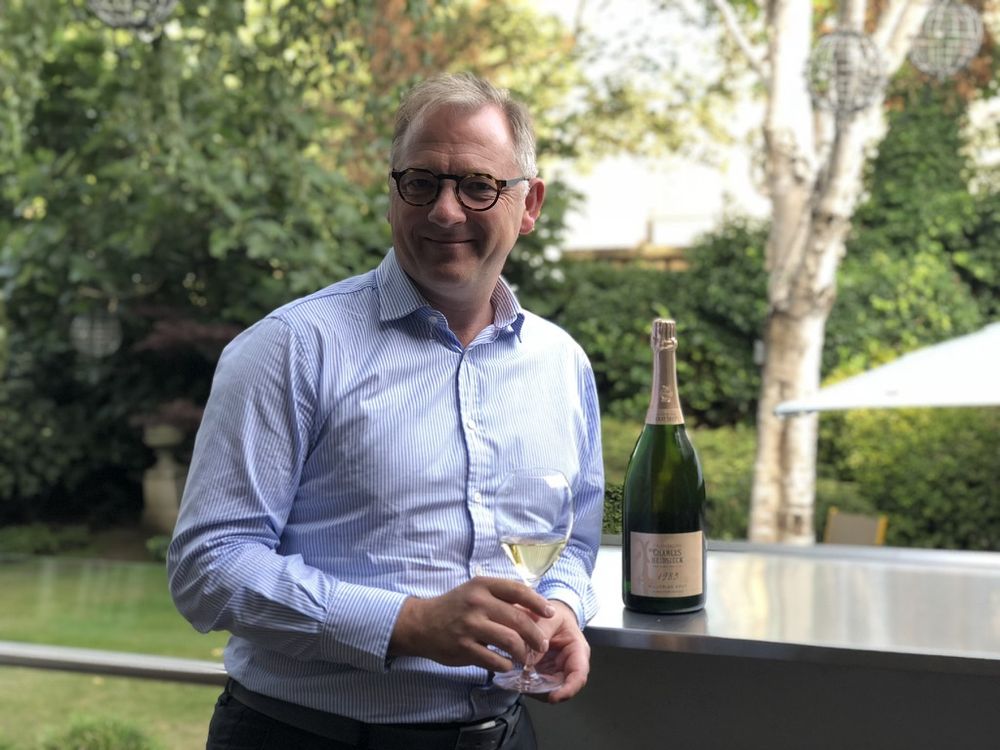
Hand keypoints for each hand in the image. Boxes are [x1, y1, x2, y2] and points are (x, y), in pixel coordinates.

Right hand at [389, 577, 554, 672]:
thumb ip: (500, 598)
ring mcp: (470, 626)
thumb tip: (533, 610)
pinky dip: (505, 664)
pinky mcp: (463, 647)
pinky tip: (506, 664)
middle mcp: (477, 603)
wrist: (421, 623)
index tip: (550, 613)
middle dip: (535, 635)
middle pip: (518, 619)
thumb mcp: (475, 592)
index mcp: (483, 586)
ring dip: (522, 652)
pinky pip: (494, 659)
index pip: (518, 590)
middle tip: (542, 644)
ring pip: (509, 640)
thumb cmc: (455, 607)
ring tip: (525, 657)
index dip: (538, 602)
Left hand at [529, 600, 589, 703]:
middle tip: (527, 687)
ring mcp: (557, 671)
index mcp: (578, 651)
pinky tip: (518, 678)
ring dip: (535, 689)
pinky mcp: (545, 673)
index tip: (553, 697)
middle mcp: (570, 665)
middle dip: (545, 691)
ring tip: (520, 681)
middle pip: (562, 687)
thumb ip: (542, 633)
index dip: (568, 690)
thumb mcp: (550, 617)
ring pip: (548, 689)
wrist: (550, 614)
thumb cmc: (555, 615)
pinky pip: (538, 684)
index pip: (578, 675)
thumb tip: (531, 658)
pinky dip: (529, 684)